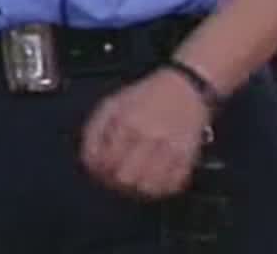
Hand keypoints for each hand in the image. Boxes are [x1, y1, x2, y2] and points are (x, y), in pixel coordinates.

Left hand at [80, 68, 212, 198]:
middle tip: (112, 178)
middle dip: (113, 181)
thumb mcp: (112, 104)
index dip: (95, 170)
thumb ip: (95, 130)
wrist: (185, 87)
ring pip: (147, 187)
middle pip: (124, 178)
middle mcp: (148, 136)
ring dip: (135, 190)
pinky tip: (151, 180)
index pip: (103, 160)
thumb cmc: (145, 96)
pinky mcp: (188, 157)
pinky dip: (159, 189)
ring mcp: (169, 149)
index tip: (96, 171)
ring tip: (131, 181)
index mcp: (125, 122)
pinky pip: (171, 186)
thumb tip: (88, 159)